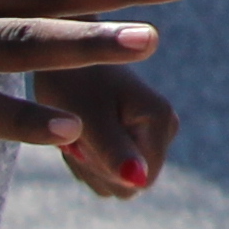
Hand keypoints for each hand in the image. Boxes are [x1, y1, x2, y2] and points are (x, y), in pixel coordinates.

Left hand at [49, 64, 179, 199]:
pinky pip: (113, 166)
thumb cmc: (71, 80)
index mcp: (160, 119)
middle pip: (129, 181)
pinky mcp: (139, 133)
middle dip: (96, 166)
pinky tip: (82, 130)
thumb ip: (114, 151)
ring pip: (118, 176)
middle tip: (76, 133)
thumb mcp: (87, 118)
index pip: (141, 180)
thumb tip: (138, 182)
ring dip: (89, 162)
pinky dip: (90, 156)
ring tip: (77, 128)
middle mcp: (166, 126)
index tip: (84, 140)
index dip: (106, 170)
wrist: (62, 47)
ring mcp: (154, 131)